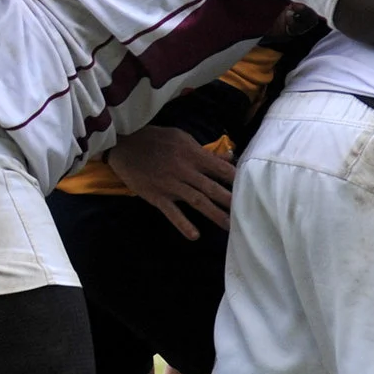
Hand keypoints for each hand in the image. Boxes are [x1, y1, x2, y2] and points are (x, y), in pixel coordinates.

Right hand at [105, 127, 235, 238]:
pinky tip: (194, 235)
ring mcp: (171, 185)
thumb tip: (229, 158)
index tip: (251, 189)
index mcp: (193, 155)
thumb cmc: (155, 139)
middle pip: (213, 188)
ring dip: (215, 215)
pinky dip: (183, 224)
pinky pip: (172, 212)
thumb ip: (205, 151)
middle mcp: (185, 171)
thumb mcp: (182, 138)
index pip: (221, 169)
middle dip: (231, 201)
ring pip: (198, 202)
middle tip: (247, 213)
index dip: (237, 180)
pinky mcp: (156, 196)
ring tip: (230, 227)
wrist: (122, 145)